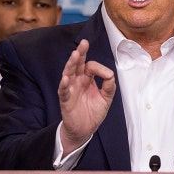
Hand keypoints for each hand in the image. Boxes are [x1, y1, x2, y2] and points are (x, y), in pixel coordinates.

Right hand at [58, 39, 115, 155]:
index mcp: (87, 79)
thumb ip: (109, 86)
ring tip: (75, 55)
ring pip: (68, 73)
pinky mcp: (65, 100)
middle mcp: (78, 81)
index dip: (99, 68)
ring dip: (71, 64)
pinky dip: (64, 84)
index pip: (91, 66)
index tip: (107, 75)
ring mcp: (70, 89)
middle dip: (80, 53)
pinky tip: (66, 78)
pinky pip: (63, 91)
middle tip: (83, 43)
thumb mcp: (106, 98)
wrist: (85, 130)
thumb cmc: (93, 112)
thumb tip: (110, 74)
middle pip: (77, 64)